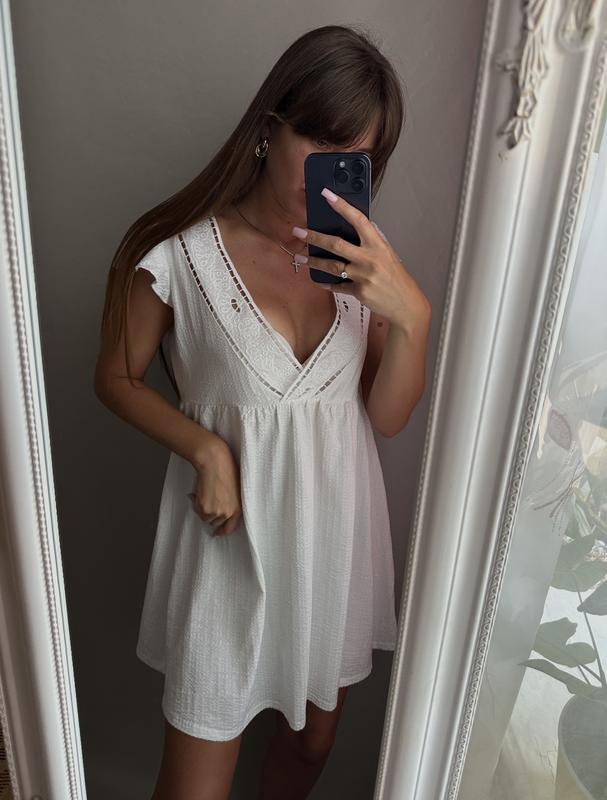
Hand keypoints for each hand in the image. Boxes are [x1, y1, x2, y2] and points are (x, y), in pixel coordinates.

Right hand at [187, 440, 242, 536]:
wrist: (215, 463)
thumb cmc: (226, 471)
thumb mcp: (234, 491)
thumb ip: (230, 504)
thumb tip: (219, 514)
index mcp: (237, 509)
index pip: (229, 528)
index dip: (222, 531)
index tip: (217, 532)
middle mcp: (227, 514)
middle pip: (214, 523)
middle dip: (211, 514)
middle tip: (209, 500)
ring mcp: (215, 512)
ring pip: (204, 517)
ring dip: (203, 508)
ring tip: (205, 493)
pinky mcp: (204, 508)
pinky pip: (197, 511)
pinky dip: (195, 503)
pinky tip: (199, 492)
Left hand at [292, 188, 429, 328]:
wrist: (406, 303)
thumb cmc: (395, 276)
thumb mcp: (387, 253)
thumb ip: (371, 240)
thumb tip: (356, 225)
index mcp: (377, 244)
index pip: (358, 219)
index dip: (342, 206)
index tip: (327, 195)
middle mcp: (369, 258)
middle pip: (336, 244)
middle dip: (314, 237)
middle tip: (298, 232)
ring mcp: (363, 276)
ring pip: (332, 266)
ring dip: (313, 262)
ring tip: (300, 258)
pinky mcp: (359, 292)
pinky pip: (338, 286)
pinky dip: (327, 284)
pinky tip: (318, 280)